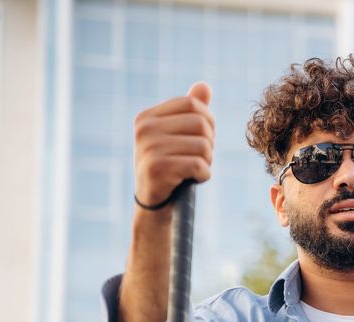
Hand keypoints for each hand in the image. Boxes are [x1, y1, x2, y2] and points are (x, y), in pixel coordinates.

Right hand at [133, 82, 214, 208]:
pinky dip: (205, 174)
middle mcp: (144, 129)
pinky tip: (194, 178)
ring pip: (204, 145)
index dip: (208, 121)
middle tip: (199, 157)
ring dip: (207, 161)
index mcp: (147, 117)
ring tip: (194, 169)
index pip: (192, 104)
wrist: (154, 203)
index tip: (202, 137)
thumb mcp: (176, 135)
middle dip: (209, 143)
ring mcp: (149, 148)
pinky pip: (199, 165)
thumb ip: (189, 111)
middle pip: (201, 124)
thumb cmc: (169, 165)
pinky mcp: (158, 169)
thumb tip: (204, 86)